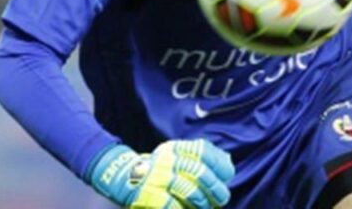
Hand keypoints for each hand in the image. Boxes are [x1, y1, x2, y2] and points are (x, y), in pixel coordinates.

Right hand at [88, 139, 233, 207]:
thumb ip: (200, 156)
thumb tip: (227, 162)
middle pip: (200, 173)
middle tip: (222, 198)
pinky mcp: (150, 196)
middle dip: (215, 188)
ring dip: (202, 202)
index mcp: (176, 148)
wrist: (123, 177)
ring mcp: (158, 178)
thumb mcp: (177, 155)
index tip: (227, 176)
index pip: (204, 152)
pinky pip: (174, 205)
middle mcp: (167, 160)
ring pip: (190, 191)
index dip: (219, 165)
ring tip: (208, 206)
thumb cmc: (159, 169)